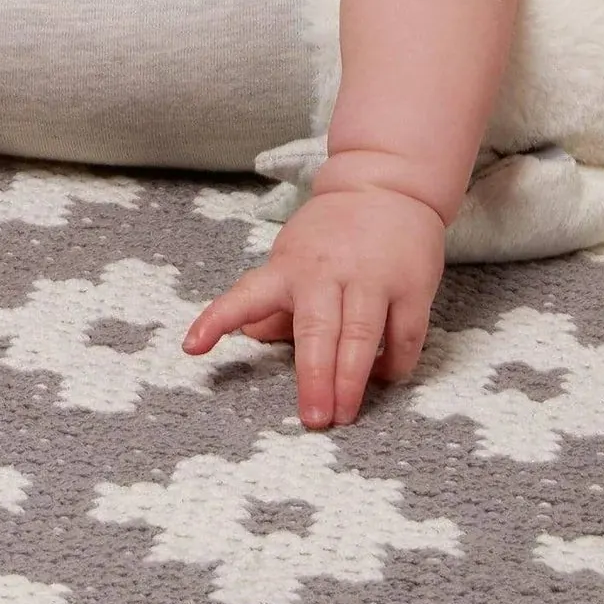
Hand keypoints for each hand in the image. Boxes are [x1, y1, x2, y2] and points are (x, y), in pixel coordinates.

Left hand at [182, 186, 444, 427]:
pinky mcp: (412, 287)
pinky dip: (394, 365)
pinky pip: (404, 338)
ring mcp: (373, 279)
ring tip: (346, 414)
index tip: (191, 348)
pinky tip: (383, 379)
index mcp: (290, 267)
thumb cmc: (334, 231)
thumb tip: (251, 337)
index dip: (217, 320)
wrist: (388, 185)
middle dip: (313, 376)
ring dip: (353, 380)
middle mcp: (328, 273)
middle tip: (313, 418)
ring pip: (362, 336)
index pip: (247, 295)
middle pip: (317, 329)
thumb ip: (276, 301)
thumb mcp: (294, 256)